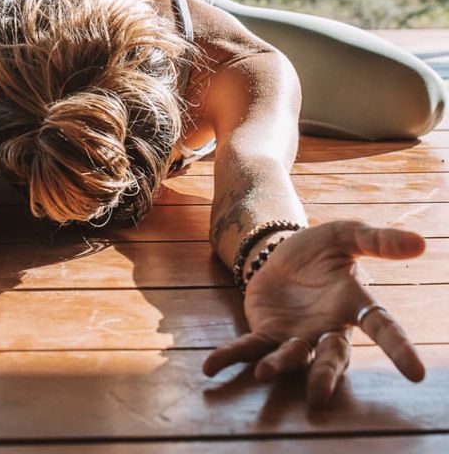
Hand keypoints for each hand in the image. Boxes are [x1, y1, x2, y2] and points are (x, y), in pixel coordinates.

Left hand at [202, 221, 425, 407]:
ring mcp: (296, 335)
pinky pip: (250, 348)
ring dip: (278, 366)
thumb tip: (420, 242)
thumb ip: (377, 239)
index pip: (381, 326)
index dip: (398, 347)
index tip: (417, 373)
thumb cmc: (321, 249)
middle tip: (319, 396)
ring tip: (265, 374)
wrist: (280, 251)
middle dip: (325, 375)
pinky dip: (231, 357)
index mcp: (353, 303)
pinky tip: (211, 367)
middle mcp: (327, 328)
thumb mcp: (346, 234)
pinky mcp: (266, 333)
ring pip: (291, 357)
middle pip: (331, 356)